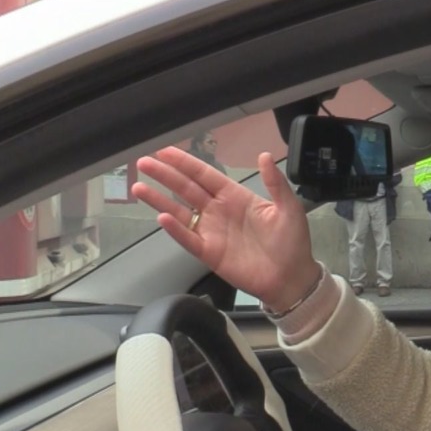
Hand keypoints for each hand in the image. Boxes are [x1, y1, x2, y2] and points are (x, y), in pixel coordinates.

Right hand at [132, 147, 319, 311]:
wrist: (292, 278)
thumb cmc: (292, 242)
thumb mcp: (289, 208)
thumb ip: (275, 182)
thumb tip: (265, 155)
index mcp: (236, 196)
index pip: (205, 175)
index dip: (185, 163)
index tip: (164, 151)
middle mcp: (219, 211)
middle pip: (186, 189)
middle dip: (165, 175)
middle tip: (144, 163)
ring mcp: (212, 231)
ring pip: (180, 211)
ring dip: (159, 200)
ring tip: (138, 187)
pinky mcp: (209, 252)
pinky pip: (188, 238)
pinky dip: (175, 229)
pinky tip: (162, 218)